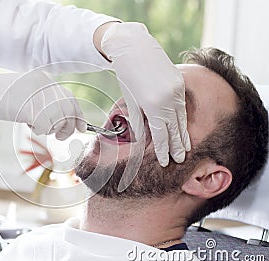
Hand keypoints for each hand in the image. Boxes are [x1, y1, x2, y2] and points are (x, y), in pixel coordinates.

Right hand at [0, 72, 85, 139]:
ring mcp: (37, 96)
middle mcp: (44, 85)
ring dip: (51, 129)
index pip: (70, 98)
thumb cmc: (1, 97)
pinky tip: (28, 124)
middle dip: (69, 127)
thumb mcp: (27, 94)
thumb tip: (67, 119)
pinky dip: (39, 130)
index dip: (78, 115)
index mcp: (44, 80)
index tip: (82, 127)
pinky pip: (45, 126)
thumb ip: (46, 102)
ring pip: (58, 119)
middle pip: (68, 110)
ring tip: (37, 126)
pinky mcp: (30, 107)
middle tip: (61, 136)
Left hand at [100, 22, 190, 165]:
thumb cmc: (127, 74)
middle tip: (181, 160)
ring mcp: (176, 91)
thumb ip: (138, 120)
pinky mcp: (180, 83)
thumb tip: (142, 138)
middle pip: (175, 129)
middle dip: (178, 146)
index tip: (165, 161)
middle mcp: (168, 99)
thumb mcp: (130, 99)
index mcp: (152, 105)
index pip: (161, 134)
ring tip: (186, 147)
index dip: (163, 149)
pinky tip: (183, 127)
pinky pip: (183, 106)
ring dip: (183, 134)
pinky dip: (183, 118)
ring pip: (182, 118)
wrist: (134, 47)